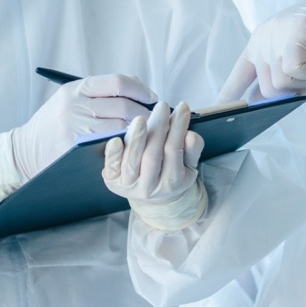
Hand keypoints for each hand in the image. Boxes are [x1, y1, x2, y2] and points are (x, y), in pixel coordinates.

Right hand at [12, 74, 155, 179]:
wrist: (23, 150)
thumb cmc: (54, 124)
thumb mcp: (71, 99)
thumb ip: (100, 92)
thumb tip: (138, 85)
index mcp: (77, 88)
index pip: (118, 82)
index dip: (140, 89)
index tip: (152, 98)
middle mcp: (75, 104)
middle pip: (124, 106)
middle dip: (146, 114)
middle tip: (158, 120)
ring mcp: (75, 127)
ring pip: (121, 127)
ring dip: (141, 131)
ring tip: (151, 134)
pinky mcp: (75, 148)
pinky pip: (111, 145)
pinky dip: (127, 145)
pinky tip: (135, 147)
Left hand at [102, 101, 206, 230]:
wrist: (153, 199)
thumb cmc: (171, 173)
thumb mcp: (189, 165)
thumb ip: (193, 150)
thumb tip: (190, 135)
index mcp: (173, 182)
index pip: (174, 150)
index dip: (178, 128)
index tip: (182, 108)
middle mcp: (151, 187)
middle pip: (153, 155)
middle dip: (158, 128)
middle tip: (162, 107)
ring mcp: (130, 186)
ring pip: (133, 162)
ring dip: (136, 139)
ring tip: (141, 119)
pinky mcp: (113, 182)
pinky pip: (112, 168)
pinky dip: (113, 154)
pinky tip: (115, 139)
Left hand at [219, 0, 305, 100]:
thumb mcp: (302, 60)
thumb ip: (284, 78)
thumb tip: (262, 104)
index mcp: (260, 44)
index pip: (238, 76)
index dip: (228, 96)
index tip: (215, 111)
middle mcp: (262, 39)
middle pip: (268, 91)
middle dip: (297, 88)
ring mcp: (274, 35)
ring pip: (282, 85)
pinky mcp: (292, 34)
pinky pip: (295, 72)